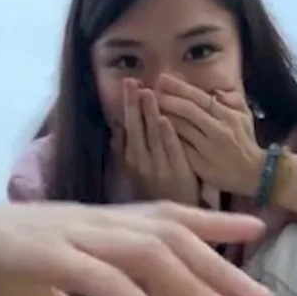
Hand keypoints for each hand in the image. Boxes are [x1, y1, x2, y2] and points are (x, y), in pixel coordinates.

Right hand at [0, 188, 273, 295]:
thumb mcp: (32, 286)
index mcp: (86, 223)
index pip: (158, 215)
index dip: (207, 222)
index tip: (252, 230)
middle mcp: (85, 222)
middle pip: (165, 234)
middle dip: (217, 265)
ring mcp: (66, 236)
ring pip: (143, 252)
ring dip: (191, 284)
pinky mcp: (42, 256)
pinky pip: (96, 275)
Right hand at [116, 78, 198, 204]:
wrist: (180, 214)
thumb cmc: (157, 188)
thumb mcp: (135, 171)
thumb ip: (125, 149)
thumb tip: (116, 125)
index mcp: (129, 159)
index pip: (127, 126)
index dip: (127, 105)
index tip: (128, 84)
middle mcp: (140, 162)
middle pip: (135, 127)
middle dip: (133, 103)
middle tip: (132, 81)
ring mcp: (157, 167)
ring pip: (152, 136)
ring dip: (149, 113)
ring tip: (148, 92)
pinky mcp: (177, 172)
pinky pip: (171, 150)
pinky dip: (167, 135)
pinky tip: (165, 119)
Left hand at [154, 75, 263, 194]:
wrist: (254, 174)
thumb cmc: (245, 142)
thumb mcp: (244, 118)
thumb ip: (232, 100)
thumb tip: (215, 89)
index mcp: (228, 115)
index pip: (200, 97)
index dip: (180, 88)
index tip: (162, 79)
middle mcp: (218, 129)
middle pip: (188, 110)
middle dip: (167, 98)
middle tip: (148, 89)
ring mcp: (207, 147)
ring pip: (181, 128)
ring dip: (162, 116)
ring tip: (144, 106)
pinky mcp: (198, 163)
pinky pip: (179, 147)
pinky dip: (165, 137)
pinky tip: (151, 130)